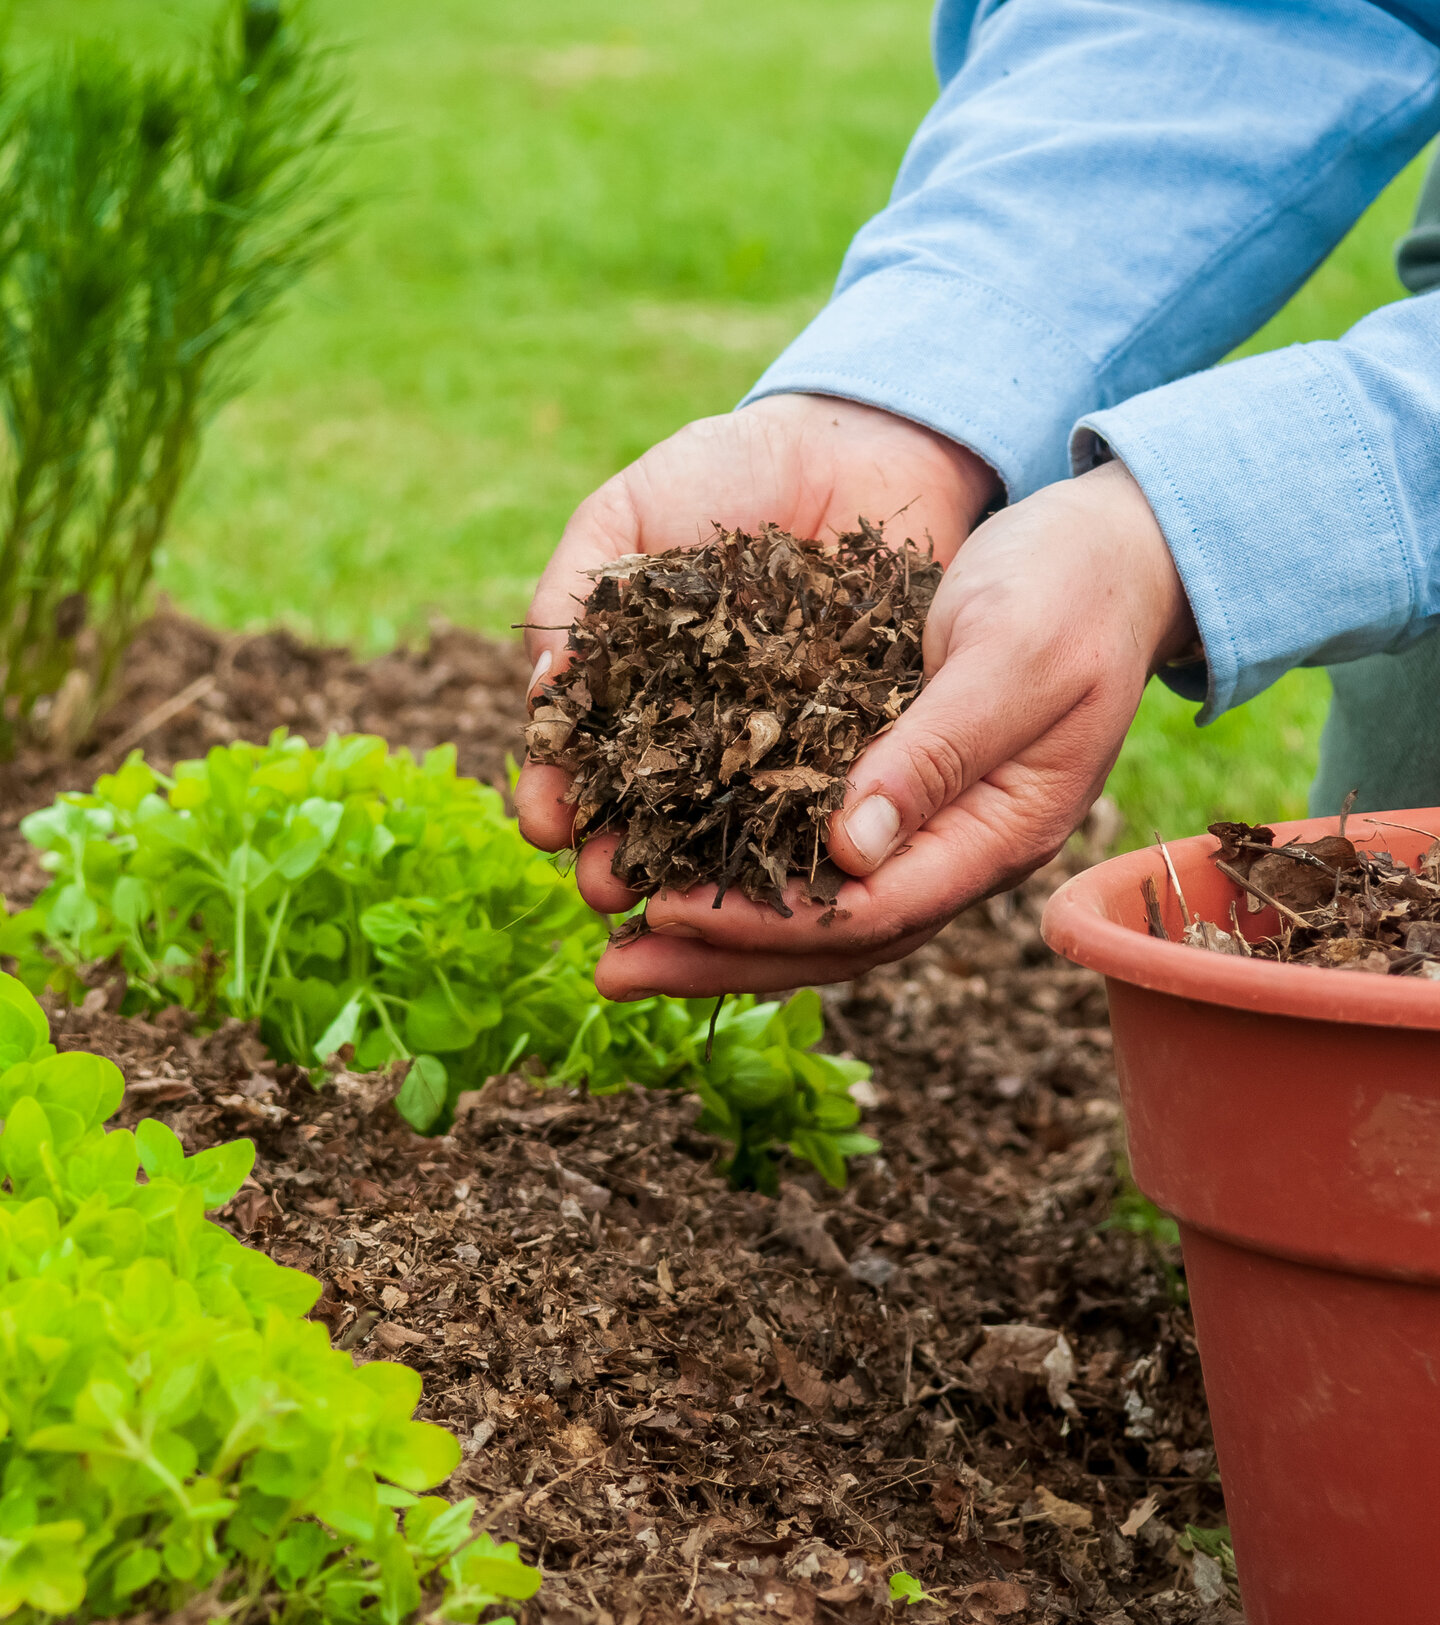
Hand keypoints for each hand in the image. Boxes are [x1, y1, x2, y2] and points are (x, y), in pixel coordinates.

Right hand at [515, 393, 997, 873]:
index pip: (580, 755)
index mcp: (630, 686)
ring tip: (673, 902)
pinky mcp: (853, 741)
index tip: (543, 823)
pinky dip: (796, 832)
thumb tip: (544, 687)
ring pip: (728, 822)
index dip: (556, 792)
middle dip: (618, 853)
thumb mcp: (626, 512)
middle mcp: (697, 730)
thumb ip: (575, 594)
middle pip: (647, 809)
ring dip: (696, 870)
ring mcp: (774, 742)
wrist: (857, 440)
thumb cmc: (727, 470)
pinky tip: (774, 867)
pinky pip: (821, 794)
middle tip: (605, 889)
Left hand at [593, 459, 1194, 996]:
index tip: (664, 911)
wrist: (1113, 550)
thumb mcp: (1010, 655)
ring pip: (812, 908)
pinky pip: (806, 854)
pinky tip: (669, 865)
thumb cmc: (1072, 587)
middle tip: (611, 974)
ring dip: (715, 934)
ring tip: (618, 945)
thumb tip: (848, 851)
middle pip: (828, 938)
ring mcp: (925, 828)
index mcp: (996, 834)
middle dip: (717, 958)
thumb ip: (936, 751)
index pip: (869, 912)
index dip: (765, 922)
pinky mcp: (892, 790)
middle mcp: (955, 850)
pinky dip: (738, 870)